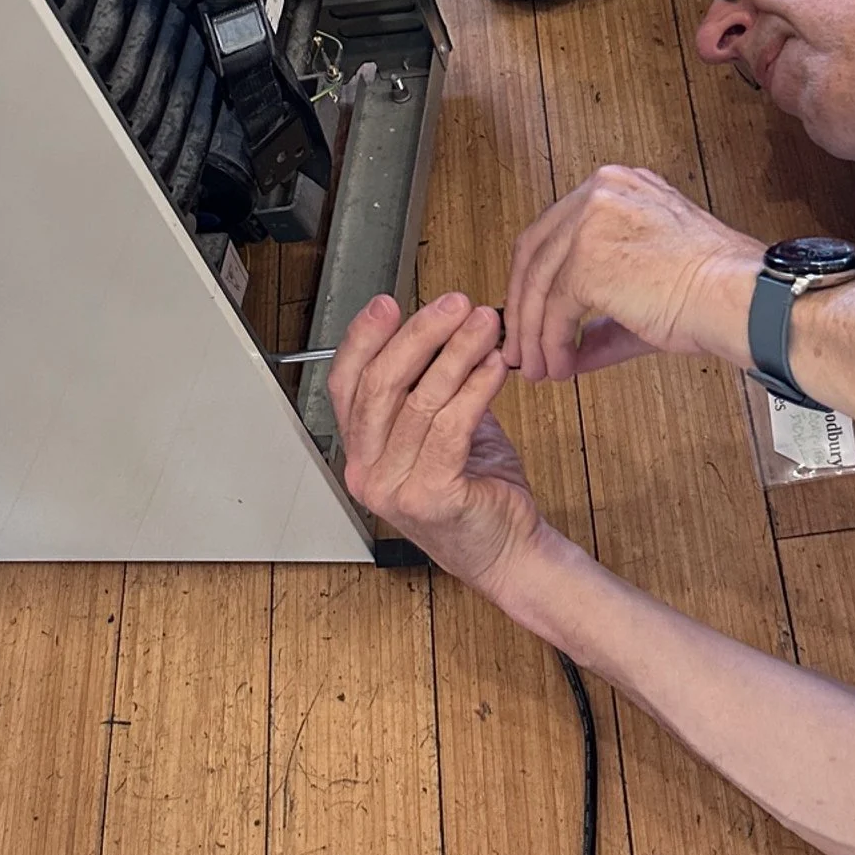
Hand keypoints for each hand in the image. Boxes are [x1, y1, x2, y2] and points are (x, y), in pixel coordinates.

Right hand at [330, 292, 548, 600]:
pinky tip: (494, 365)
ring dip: (456, 352)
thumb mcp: (441, 427)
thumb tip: (440, 323)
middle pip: (380, 385)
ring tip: (485, 325)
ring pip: (419, 402)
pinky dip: (476, 388)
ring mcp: (395, 489)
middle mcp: (367, 471)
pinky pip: (451, 427)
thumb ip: (428, 384)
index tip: (389, 302)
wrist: (509, 551)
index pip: (346, 383)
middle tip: (454, 305)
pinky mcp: (431, 498)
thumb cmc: (477, 487)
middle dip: (419, 335)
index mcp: (362, 450)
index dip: (363, 338)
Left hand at [503, 166, 762, 381]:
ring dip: (533, 334)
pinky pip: (553, 309)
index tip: (529, 316)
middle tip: (521, 350)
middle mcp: (600, 191)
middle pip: (535, 252)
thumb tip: (568, 349)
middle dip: (523, 307)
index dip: (534, 279)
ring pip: (538, 283)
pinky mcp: (588, 259)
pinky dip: (551, 343)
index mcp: (618, 186)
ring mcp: (591, 221)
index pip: (554, 231)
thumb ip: (601, 314)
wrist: (743, 300)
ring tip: (539, 368)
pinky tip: (560, 366)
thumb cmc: (715, 293)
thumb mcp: (645, 288)